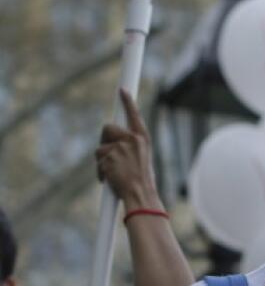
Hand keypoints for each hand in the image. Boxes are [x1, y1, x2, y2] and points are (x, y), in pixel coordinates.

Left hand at [96, 89, 160, 209]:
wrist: (141, 195)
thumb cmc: (143, 181)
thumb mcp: (142, 159)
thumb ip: (130, 147)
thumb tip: (113, 143)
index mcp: (143, 140)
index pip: (134, 116)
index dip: (128, 102)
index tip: (122, 90)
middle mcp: (132, 140)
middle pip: (108, 128)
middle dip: (105, 140)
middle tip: (110, 155)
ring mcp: (120, 148)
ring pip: (100, 148)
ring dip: (103, 161)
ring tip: (115, 173)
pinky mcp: (109, 157)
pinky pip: (98, 162)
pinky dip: (101, 172)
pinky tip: (110, 180)